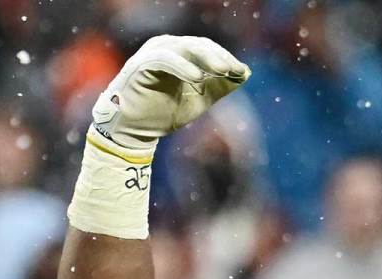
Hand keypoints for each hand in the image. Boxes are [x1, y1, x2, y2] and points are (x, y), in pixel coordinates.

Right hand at [91, 35, 249, 152]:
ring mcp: (151, 54)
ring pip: (183, 47)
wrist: (135, 131)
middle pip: (198, 45)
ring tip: (222, 71)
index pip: (207, 48)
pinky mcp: (140, 64)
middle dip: (219, 57)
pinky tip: (197, 78)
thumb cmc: (165, 112)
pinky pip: (163, 58)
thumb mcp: (201, 99)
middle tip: (235, 70)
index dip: (225, 58)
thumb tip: (246, 72)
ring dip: (205, 58)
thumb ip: (220, 85)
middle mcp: (165, 48)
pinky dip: (181, 66)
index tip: (242, 72)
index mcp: (179, 53)